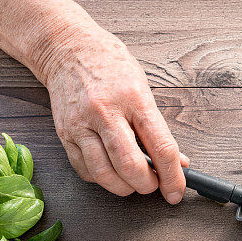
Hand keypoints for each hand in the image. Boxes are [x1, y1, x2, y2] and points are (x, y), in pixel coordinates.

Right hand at [43, 23, 188, 201]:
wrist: (67, 48)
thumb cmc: (110, 65)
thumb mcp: (143, 87)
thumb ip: (158, 127)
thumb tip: (176, 160)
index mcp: (134, 98)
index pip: (161, 147)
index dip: (172, 176)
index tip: (176, 192)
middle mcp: (105, 111)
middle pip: (130, 166)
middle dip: (147, 185)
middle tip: (153, 185)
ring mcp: (82, 124)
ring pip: (104, 174)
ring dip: (124, 187)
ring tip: (132, 182)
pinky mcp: (65, 134)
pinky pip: (84, 170)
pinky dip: (101, 179)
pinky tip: (110, 171)